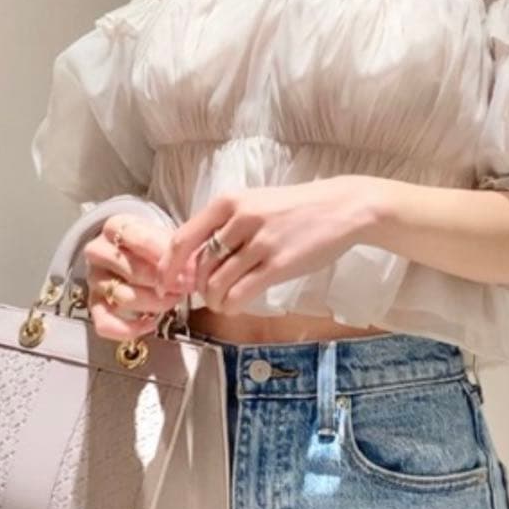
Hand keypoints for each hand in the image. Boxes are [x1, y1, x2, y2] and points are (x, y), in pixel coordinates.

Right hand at [82, 212, 194, 340]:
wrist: (137, 256)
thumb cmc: (154, 246)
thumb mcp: (165, 237)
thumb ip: (177, 250)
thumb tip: (193, 271)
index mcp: (115, 227)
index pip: (138, 238)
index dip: (165, 255)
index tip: (189, 268)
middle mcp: (98, 252)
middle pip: (133, 271)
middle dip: (166, 282)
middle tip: (188, 287)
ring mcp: (95, 280)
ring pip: (123, 297)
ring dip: (155, 303)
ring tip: (174, 300)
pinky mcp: (94, 305)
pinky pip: (105, 323)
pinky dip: (130, 328)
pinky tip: (152, 322)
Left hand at [154, 176, 377, 314]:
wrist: (342, 209)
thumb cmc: (297, 208)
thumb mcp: (256, 203)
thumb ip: (226, 225)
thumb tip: (195, 258)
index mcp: (229, 202)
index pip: (183, 239)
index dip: (169, 267)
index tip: (166, 282)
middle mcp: (240, 220)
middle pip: (199, 266)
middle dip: (196, 288)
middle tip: (205, 295)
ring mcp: (260, 242)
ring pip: (217, 283)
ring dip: (213, 300)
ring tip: (221, 302)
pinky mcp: (278, 264)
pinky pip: (240, 293)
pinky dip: (230, 305)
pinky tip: (233, 306)